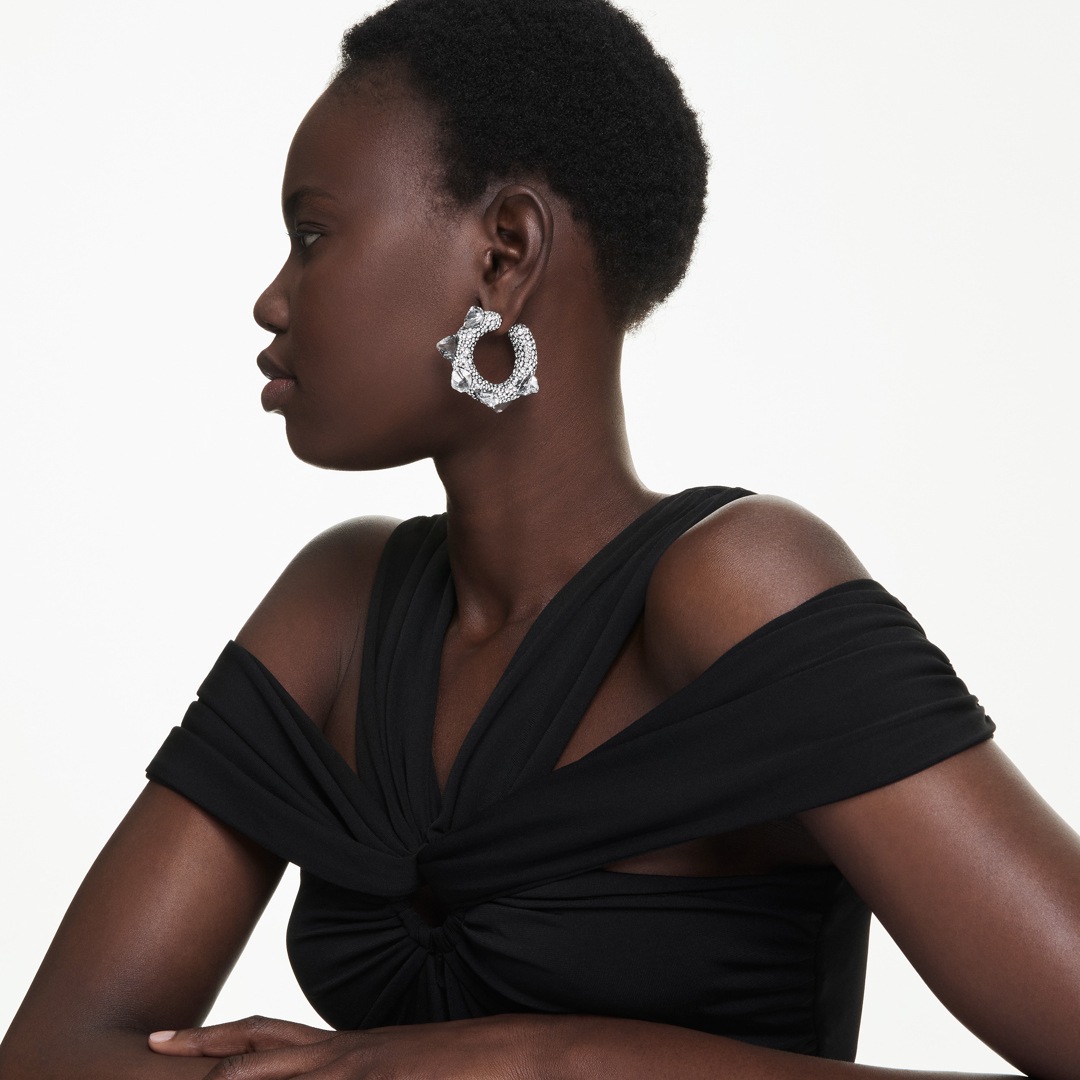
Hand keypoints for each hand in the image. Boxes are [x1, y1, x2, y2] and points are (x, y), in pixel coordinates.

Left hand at [148, 1012, 546, 1078]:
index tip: (176, 1040)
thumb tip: (339, 1078)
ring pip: (285, 1070)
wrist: (516, 1052)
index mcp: (347, 1049)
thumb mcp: (398, 1070)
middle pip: (262, 1044)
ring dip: (237, 1077)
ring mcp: (363, 1067)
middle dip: (205, 1045)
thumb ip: (364, 1073)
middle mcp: (346, 1053)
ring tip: (193, 1075)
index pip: (271, 1037)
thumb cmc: (462, 1066)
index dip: (222, 1038)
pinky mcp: (386, 1076)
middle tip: (153, 1041)